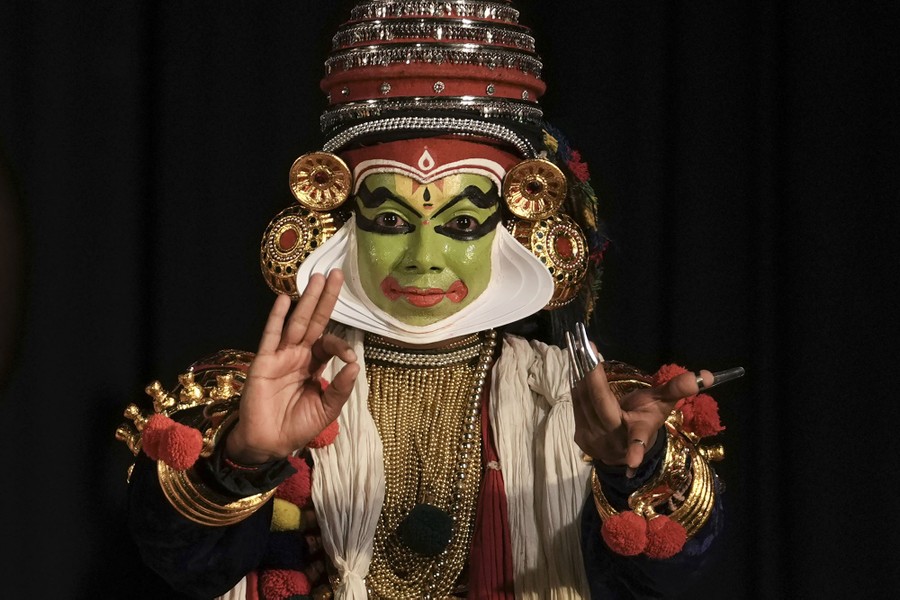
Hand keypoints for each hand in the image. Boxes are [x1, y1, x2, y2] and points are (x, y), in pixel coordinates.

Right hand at [225, 270, 358, 463]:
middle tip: (337, 273)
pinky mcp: (264, 361)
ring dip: (307, 300)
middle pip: (315, 321)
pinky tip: (284, 300)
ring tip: (318, 277)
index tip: (349, 357)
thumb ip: (340, 388)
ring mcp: (280, 356)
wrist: (268, 443)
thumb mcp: (327, 410)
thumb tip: (355, 365)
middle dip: (325, 299)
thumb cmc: (297, 426)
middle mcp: (298, 355)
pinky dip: (277, 318)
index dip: (341, 344)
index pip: (329, 344)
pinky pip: (271, 336)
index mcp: (314, 365)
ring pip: (297, 322)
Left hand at [572, 357, 711, 476]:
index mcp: (637, 436)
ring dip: (581, 374)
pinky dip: (577, 384)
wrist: (623, 448)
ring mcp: (593, 440)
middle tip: (589, 347)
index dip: (636, 452)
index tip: (633, 462)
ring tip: (581, 349)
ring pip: (583, 401)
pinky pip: (576, 403)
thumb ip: (678, 389)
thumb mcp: (663, 405)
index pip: (638, 443)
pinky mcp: (579, 435)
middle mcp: (613, 442)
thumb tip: (706, 375)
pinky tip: (578, 366)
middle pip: (599, 405)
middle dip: (593, 377)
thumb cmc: (645, 421)